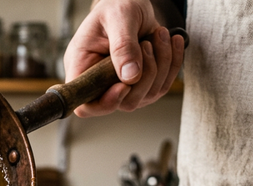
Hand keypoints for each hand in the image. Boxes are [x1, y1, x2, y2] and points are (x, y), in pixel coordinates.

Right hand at [64, 0, 184, 116]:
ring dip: (161, 65)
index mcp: (82, 69)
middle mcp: (100, 84)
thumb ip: (123, 46)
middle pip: (123, 103)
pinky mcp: (140, 84)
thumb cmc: (117, 6)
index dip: (104, 104)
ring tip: (159, 35)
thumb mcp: (119, 18)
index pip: (85, 106)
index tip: (124, 85)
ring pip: (145, 96)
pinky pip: (160, 86)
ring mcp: (121, 87)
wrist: (131, 2)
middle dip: (144, 76)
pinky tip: (171, 41)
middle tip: (147, 44)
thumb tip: (130, 77)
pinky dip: (172, 63)